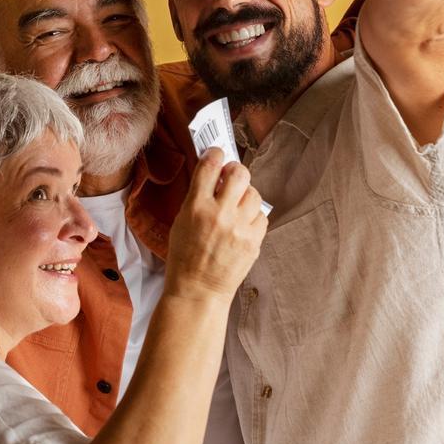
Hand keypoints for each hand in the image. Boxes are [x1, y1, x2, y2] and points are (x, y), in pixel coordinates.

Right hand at [165, 149, 266, 301]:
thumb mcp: (181, 221)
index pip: (211, 165)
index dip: (215, 153)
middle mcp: (220, 214)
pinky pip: (262, 216)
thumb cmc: (185, 256)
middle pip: (240, 173)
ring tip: (237, 206)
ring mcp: (239, 228)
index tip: (217, 154)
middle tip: (232, 177)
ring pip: (254, 193)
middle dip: (236, 171)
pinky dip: (253, 217)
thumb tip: (214, 174)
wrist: (198, 290)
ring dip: (246, 195)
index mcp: (196, 207)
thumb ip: (197, 197)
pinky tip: (242, 225)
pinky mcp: (254, 241)